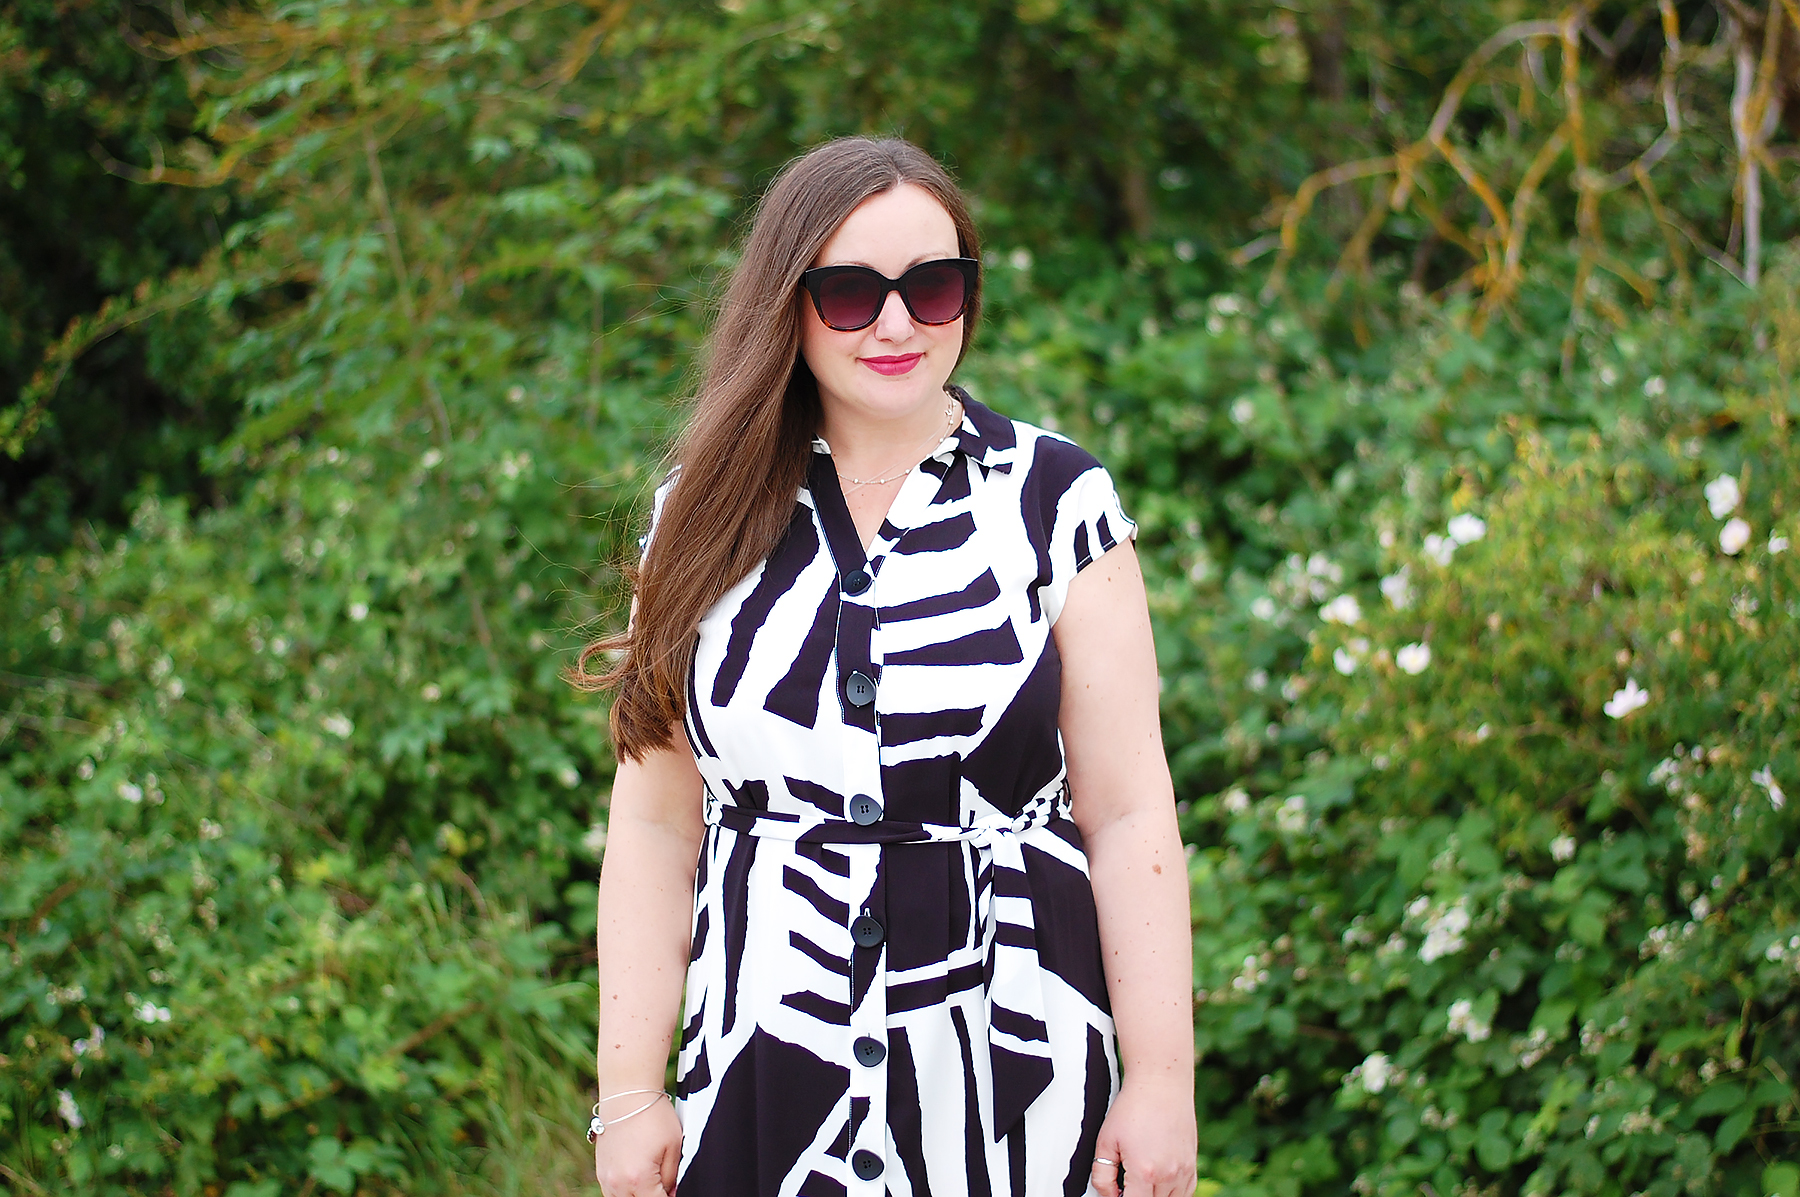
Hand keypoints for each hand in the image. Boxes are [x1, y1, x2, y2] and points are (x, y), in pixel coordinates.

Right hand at [593, 1098, 681, 1196]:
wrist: (627, 1093)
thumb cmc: (653, 1115)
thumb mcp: (674, 1147)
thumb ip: (673, 1177)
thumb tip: (672, 1193)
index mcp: (639, 1180)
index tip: (674, 1191)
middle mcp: (618, 1184)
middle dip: (654, 1196)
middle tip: (666, 1186)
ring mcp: (606, 1179)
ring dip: (638, 1196)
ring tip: (652, 1182)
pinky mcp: (600, 1171)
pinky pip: (612, 1193)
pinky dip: (625, 1192)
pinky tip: (638, 1179)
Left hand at [1088, 1079, 1196, 1196]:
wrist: (1161, 1083)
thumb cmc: (1133, 1107)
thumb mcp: (1106, 1140)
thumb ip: (1102, 1175)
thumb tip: (1108, 1195)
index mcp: (1144, 1172)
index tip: (1116, 1190)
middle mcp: (1168, 1176)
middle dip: (1136, 1196)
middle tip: (1125, 1183)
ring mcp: (1184, 1172)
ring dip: (1153, 1196)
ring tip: (1141, 1180)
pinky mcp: (1192, 1166)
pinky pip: (1185, 1193)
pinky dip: (1171, 1193)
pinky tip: (1158, 1180)